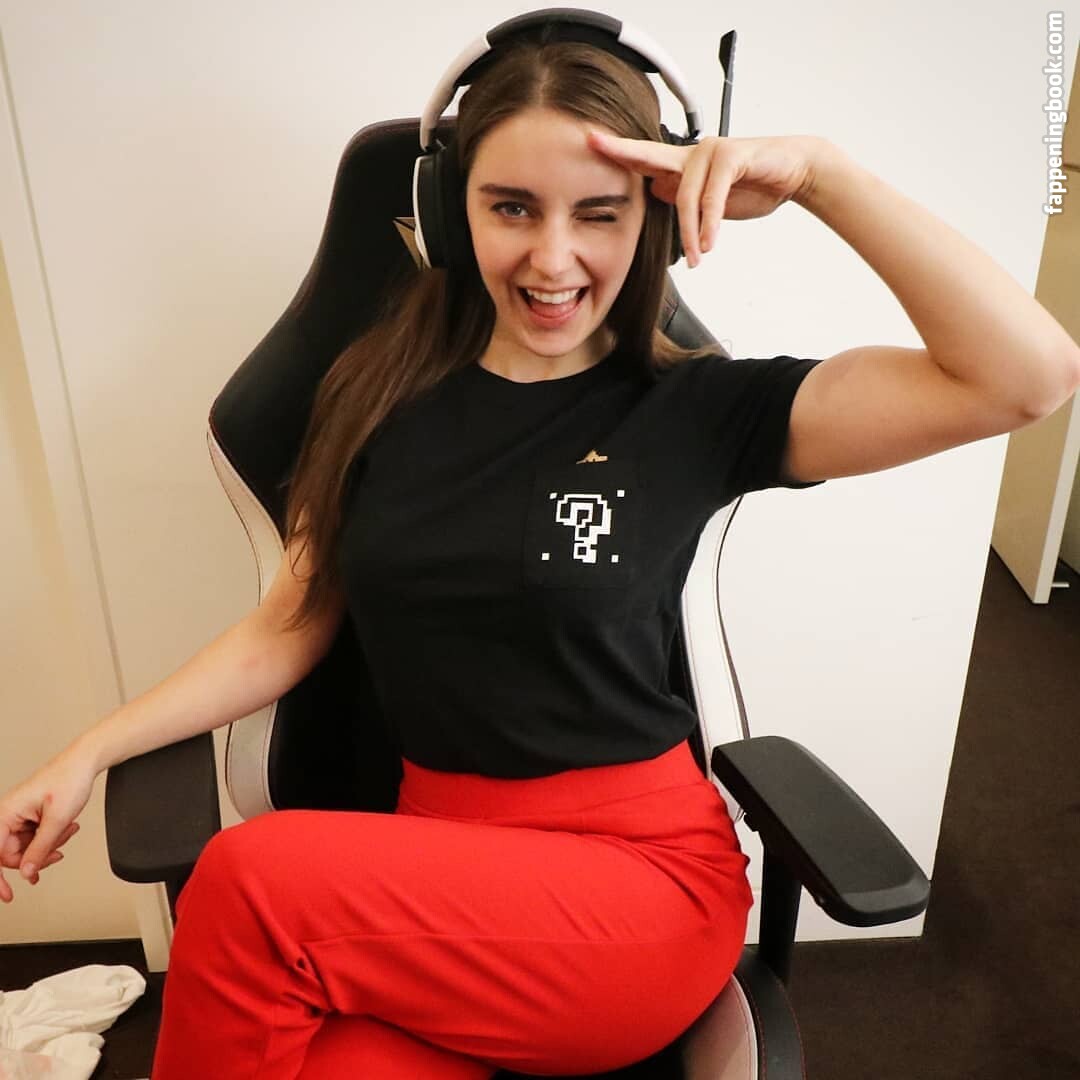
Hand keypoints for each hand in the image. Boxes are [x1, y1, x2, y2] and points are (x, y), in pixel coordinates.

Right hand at [0, 750, 95, 902]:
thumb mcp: (57, 819)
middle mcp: (8, 815)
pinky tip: (65, 831)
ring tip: (68, 829)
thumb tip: (26, 872)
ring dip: (49, 845)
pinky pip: (35, 839)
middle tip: (59, 852)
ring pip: (27, 848)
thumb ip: (40, 848)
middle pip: (13, 855)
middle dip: (38, 856)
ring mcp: (19, 817)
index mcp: (6, 813)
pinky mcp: (30, 817)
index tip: (7, 895)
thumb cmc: (69, 780)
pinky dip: (51, 839)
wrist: (85, 763)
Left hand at [587, 130, 824, 266]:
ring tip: (698, 257)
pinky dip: (709, 223)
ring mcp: (711, 151)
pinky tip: (710, 242)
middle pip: (650, 156)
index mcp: (684, 165)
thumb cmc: (755, 185)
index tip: (589, 140)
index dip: (617, 150)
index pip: (644, 158)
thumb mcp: (713, 203)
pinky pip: (711, 196)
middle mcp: (693, 153)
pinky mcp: (732, 155)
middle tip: (593, 143)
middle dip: (621, 151)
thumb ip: (685, 199)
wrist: (795, 173)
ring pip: (685, 196)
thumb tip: (658, 191)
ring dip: (689, 233)